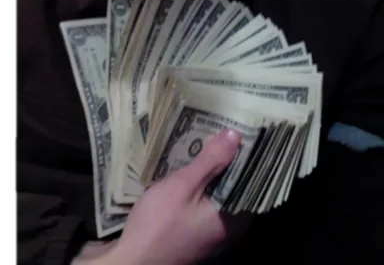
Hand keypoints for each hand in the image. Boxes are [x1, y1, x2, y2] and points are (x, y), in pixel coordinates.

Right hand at [110, 128, 252, 264]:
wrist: (130, 261)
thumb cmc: (158, 224)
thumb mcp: (183, 186)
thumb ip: (211, 161)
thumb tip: (236, 136)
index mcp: (235, 218)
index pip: (253, 180)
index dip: (248, 155)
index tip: (243, 132)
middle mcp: (230, 228)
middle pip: (237, 187)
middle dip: (229, 161)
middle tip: (223, 133)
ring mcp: (213, 233)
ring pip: (222, 195)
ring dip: (214, 174)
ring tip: (208, 145)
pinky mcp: (197, 234)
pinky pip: (208, 205)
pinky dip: (203, 188)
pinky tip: (191, 172)